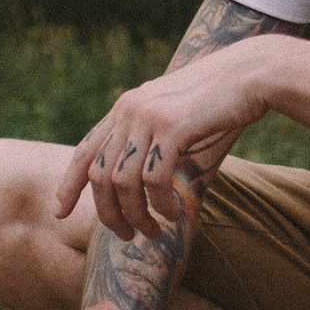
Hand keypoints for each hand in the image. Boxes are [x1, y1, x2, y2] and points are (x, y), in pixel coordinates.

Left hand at [51, 42, 278, 240]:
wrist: (250, 73)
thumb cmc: (219, 102)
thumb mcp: (174, 117)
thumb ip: (152, 139)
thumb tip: (143, 183)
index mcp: (125, 108)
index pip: (84, 150)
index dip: (69, 184)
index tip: (59, 212)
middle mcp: (129, 110)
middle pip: (99, 175)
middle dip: (109, 214)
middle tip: (127, 235)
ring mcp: (149, 117)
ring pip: (123, 182)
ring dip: (136, 215)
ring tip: (153, 232)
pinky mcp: (173, 126)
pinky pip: (153, 179)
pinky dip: (160, 204)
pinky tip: (172, 214)